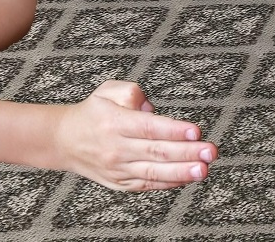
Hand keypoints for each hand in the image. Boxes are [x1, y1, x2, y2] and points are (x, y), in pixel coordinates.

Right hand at [55, 80, 217, 190]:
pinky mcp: (121, 183)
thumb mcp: (107, 90)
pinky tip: (187, 178)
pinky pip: (149, 185)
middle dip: (187, 152)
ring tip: (203, 169)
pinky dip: (169, 182)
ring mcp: (119, 169)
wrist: (64, 141)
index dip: (174, 130)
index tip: (195, 130)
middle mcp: (116, 148)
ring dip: (182, 172)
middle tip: (209, 151)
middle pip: (156, 152)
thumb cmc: (92, 112)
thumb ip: (132, 92)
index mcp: (114, 122)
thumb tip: (152, 108)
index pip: (149, 127)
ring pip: (154, 173)